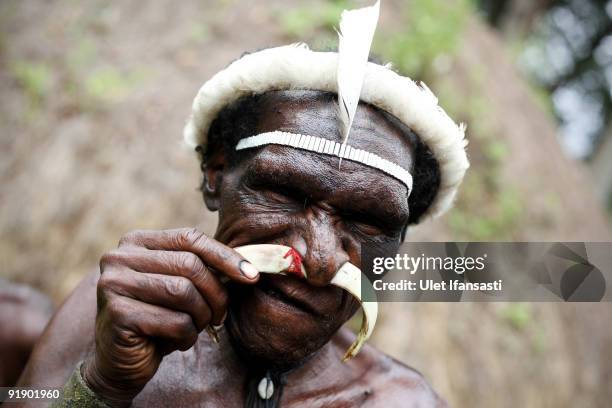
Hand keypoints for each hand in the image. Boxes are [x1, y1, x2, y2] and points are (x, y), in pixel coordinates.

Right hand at [82, 228, 258, 406]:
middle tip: (220, 316)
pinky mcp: (117, 314)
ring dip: (201, 316)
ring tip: (195, 328)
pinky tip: (177, 341)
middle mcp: (119, 257)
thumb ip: (203, 268)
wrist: (119, 363)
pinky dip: (186, 336)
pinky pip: (175, 321)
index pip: (190, 238)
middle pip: (190, 265)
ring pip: (183, 292)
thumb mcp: (180, 287)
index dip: (225, 256)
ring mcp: (113, 284)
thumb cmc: (157, 320)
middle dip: (216, 293)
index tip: (251, 275)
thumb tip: (250, 264)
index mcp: (136, 242)